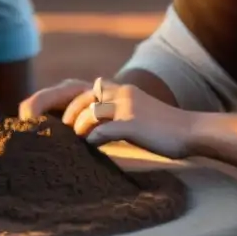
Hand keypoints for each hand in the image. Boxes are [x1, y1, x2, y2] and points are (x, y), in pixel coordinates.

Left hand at [21, 77, 196, 158]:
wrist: (192, 131)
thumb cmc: (163, 128)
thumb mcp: (135, 113)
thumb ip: (113, 114)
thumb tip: (88, 128)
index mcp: (120, 90)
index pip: (81, 88)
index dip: (61, 100)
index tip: (44, 114)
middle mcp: (121, 93)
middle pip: (80, 96)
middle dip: (63, 112)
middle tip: (52, 127)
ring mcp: (127, 107)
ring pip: (89, 112)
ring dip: (78, 127)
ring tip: (77, 140)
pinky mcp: (133, 124)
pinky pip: (103, 131)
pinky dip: (93, 139)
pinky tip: (91, 147)